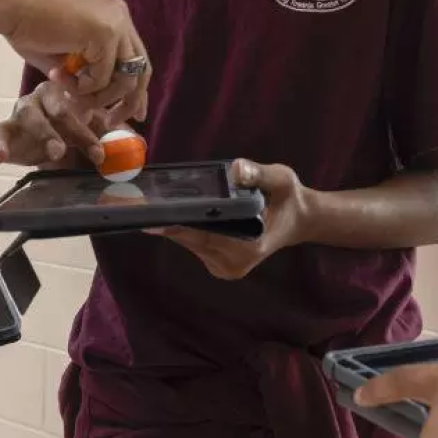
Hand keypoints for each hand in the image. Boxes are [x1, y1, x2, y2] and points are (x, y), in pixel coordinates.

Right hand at [0, 0, 150, 122]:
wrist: (9, 5)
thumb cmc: (28, 27)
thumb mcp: (66, 57)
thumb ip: (85, 77)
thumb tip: (94, 111)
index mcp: (115, 17)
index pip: (138, 60)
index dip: (137, 90)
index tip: (135, 115)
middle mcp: (121, 17)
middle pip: (141, 70)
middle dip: (128, 102)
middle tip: (110, 123)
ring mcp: (116, 24)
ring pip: (124, 79)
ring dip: (96, 97)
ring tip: (69, 95)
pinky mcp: (104, 34)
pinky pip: (101, 78)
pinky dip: (80, 87)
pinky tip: (57, 75)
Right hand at [0, 81, 111, 168]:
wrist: (63, 131)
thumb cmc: (79, 123)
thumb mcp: (97, 124)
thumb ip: (112, 129)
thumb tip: (133, 134)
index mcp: (58, 95)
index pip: (69, 109)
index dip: (83, 130)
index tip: (97, 152)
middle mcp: (32, 104)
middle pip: (39, 118)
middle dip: (50, 135)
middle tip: (59, 152)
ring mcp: (14, 120)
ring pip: (8, 129)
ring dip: (7, 145)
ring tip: (2, 157)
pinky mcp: (1, 138)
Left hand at [151, 160, 309, 279]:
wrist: (298, 219)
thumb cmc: (288, 198)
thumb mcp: (281, 180)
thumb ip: (258, 174)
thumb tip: (236, 170)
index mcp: (248, 247)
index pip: (202, 235)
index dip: (176, 222)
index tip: (151, 210)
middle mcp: (233, 263)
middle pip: (189, 240)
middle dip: (168, 219)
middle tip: (139, 199)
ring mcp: (225, 268)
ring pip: (188, 243)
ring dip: (173, 222)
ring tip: (151, 201)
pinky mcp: (218, 265)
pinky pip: (193, 244)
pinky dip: (183, 227)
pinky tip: (172, 210)